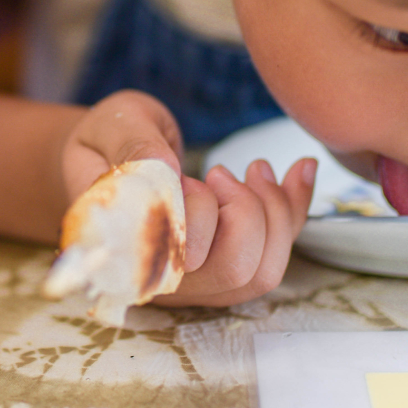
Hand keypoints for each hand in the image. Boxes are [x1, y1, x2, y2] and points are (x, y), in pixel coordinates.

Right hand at [64, 90, 316, 304]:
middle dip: (247, 210)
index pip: (184, 259)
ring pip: (264, 271)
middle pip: (235, 271)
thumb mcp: (112, 126)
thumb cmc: (106, 142)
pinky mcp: (229, 265)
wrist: (106, 159)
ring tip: (256, 169)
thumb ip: (134, 144)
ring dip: (276, 211)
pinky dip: (298, 207)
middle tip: (221, 172)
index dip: (199, 212)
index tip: (185, 174)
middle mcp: (165, 280)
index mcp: (125, 254)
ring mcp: (199, 281)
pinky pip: (280, 251)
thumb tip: (167, 170)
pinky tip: (301, 168)